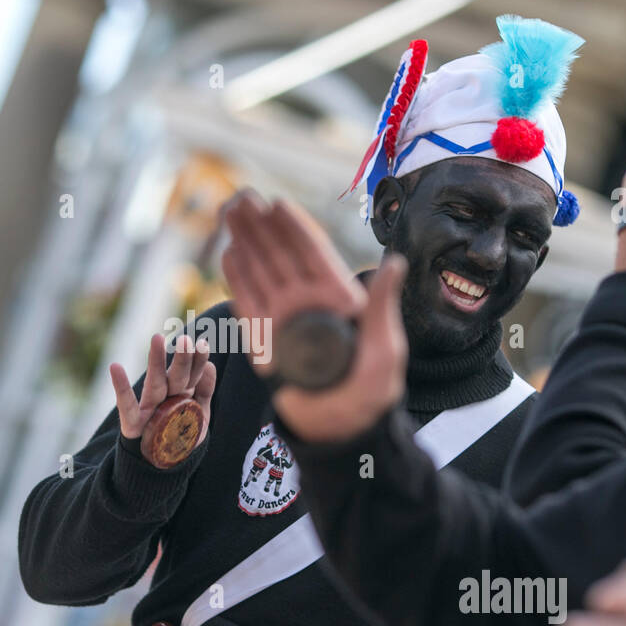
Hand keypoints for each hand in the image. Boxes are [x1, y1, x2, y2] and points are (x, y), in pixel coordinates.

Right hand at [110, 333, 215, 449]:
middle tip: (185, 339)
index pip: (192, 375)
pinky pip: (126, 405)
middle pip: (176, 376)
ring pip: (154, 384)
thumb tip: (210, 366)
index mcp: (182, 394)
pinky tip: (115, 367)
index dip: (198, 360)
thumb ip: (204, 391)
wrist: (159, 467)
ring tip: (157, 339)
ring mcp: (148, 408)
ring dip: (156, 362)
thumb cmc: (178, 436)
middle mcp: (165, 397)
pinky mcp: (132, 423)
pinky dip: (121, 387)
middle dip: (182, 359)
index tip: (203, 343)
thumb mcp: (199, 415)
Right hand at [220, 188, 406, 442]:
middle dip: (260, 226)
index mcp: (337, 297)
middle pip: (280, 255)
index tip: (277, 203)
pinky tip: (228, 253)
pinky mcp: (264, 341)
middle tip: (241, 197)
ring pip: (260, 271)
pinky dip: (237, 279)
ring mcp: (283, 319)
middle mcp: (307, 302)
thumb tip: (397, 262)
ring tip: (228, 213)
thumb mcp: (385, 344)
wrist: (342, 428)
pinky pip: (247, 303)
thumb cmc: (373, 388)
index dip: (294, 228)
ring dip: (244, 242)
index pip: (312, 253)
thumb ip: (382, 303)